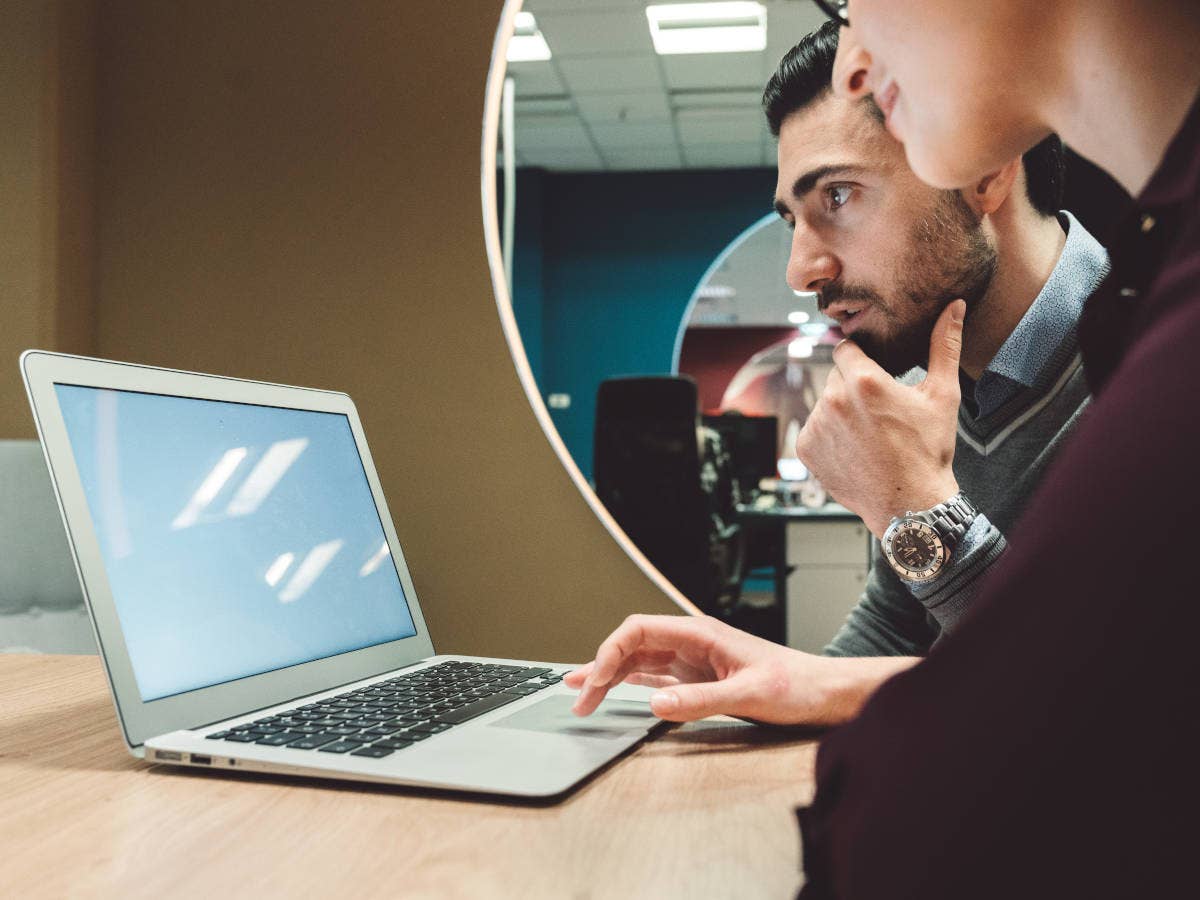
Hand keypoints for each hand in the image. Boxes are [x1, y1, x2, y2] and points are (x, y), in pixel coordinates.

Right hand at [565, 614, 916, 724]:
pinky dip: (630, 686)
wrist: (827, 692)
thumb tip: (654, 703)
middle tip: (578, 697)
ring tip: (580, 691)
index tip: (593, 681)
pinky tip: (614, 693)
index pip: (638, 631)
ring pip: (640, 662)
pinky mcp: (700, 680)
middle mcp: (693, 642)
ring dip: (610, 676)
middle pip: (632, 645)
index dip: (608, 653)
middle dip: (600, 667)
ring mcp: (695, 661)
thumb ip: (700, 700)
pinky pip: (655, 678)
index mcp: (700, 633)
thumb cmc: (798, 686)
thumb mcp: (749, 694)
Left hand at [795, 300, 965, 536]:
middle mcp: (833, 400)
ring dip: (842, 411)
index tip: (875, 375)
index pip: (847, 349)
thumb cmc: (928, 450)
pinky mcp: (806, 448)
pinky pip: (814, 428)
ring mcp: (816, 426)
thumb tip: (954, 306)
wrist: (909, 505)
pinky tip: (854, 448)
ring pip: (825, 403)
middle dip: (854, 388)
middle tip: (880, 413)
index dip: (862, 360)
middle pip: (836, 378)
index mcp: (863, 381)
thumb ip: (944, 345)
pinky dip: (829, 435)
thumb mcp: (942, 395)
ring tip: (869, 434)